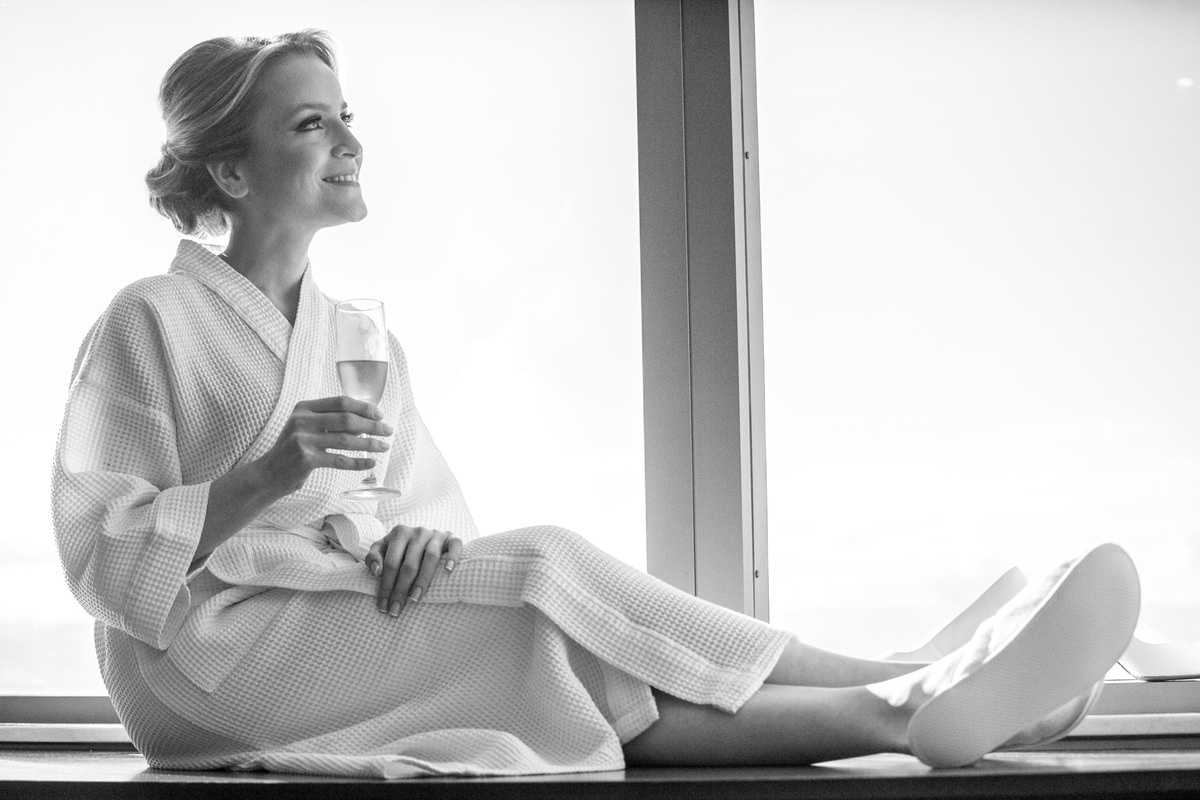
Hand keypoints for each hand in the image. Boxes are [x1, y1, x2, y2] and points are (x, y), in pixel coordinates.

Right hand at [260, 396, 392, 495]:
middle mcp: (302, 420)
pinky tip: (371, 462)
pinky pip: (339, 460)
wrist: (269, 473)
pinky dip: (358, 462)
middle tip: (388, 431)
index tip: (380, 414)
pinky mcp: (306, 459)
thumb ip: (330, 422)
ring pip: (346, 439)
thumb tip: (365, 423)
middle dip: (372, 425)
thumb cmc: (293, 449)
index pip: (340, 402)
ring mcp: (303, 440)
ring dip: (369, 443)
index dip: (363, 407)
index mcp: (304, 408)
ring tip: (384, 446)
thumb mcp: (306, 428)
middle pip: (346, 419)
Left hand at [366, 524, 461, 616]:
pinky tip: (448, 571)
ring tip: (415, 599)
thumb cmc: (401, 547)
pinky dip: (453, 557)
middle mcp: (418, 532)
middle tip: (396, 610)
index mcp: (400, 533)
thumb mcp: (383, 547)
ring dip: (422, 580)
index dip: (386, 586)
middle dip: (401, 590)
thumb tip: (376, 571)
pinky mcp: (452, 537)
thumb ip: (373, 556)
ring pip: (431, 557)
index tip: (383, 606)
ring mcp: (436, 534)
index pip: (391, 563)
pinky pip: (455, 545)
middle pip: (409, 564)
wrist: (424, 534)